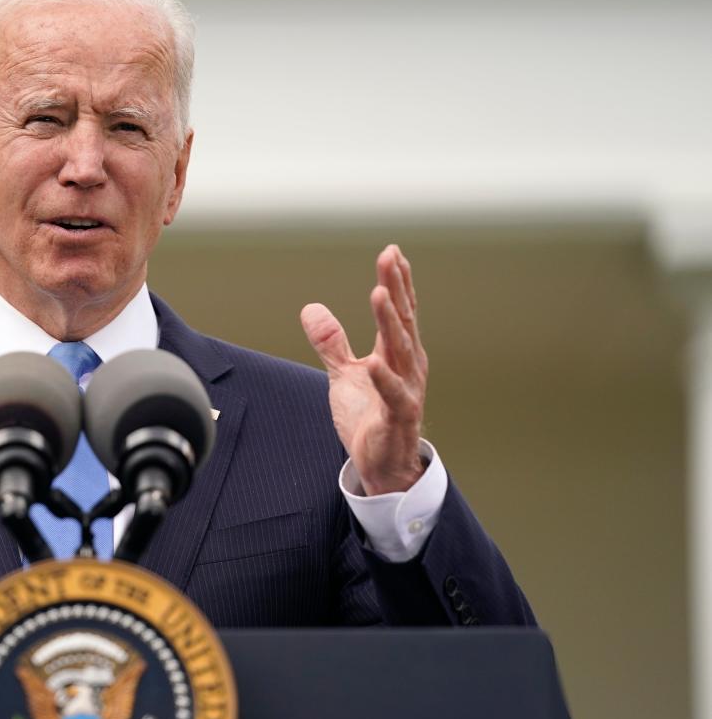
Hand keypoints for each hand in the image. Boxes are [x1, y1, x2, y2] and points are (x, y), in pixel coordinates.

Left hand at [300, 245, 426, 494]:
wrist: (382, 465)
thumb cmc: (370, 417)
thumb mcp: (344, 374)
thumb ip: (331, 342)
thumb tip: (310, 309)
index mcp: (397, 354)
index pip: (398, 312)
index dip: (396, 282)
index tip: (391, 252)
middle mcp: (408, 367)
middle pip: (402, 321)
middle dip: (396, 289)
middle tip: (390, 258)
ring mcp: (406, 390)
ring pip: (400, 351)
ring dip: (390, 323)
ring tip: (379, 294)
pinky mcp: (398, 417)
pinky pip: (393, 395)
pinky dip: (385, 378)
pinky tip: (375, 362)